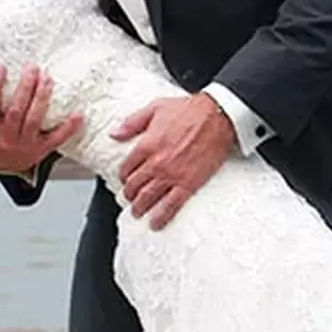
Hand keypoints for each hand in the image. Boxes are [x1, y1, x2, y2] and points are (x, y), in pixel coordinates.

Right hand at [0, 65, 82, 173]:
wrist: (9, 166)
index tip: (0, 67)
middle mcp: (6, 138)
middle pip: (16, 112)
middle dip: (24, 90)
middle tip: (33, 68)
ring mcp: (26, 144)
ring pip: (35, 120)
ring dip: (43, 100)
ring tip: (49, 79)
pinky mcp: (44, 149)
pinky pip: (58, 138)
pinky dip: (69, 127)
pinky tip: (79, 114)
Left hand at [112, 93, 234, 229]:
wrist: (217, 117)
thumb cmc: (188, 110)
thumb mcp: (155, 108)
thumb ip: (132, 123)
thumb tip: (114, 133)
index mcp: (146, 144)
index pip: (126, 167)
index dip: (123, 175)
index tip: (124, 178)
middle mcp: (156, 163)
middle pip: (135, 185)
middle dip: (129, 193)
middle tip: (129, 197)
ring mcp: (172, 176)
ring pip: (148, 198)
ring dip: (139, 207)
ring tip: (137, 212)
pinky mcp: (188, 184)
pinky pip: (171, 206)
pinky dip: (161, 216)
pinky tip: (155, 223)